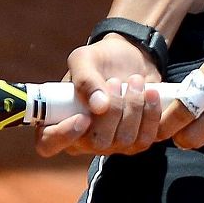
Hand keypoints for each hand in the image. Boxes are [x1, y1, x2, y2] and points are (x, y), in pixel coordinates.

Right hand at [33, 35, 164, 157]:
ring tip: (136, 80)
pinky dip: (153, 114)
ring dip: (134, 106)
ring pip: (126, 140)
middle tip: (116, 81)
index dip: (64, 136)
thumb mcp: (85, 59)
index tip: (83, 116)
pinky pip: (149, 138)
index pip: (49, 144)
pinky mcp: (139, 140)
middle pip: (97, 143)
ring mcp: (114, 144)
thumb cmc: (100, 60)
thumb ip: (84, 79)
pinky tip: (151, 92)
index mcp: (60, 120)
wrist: (130, 58)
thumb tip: (98, 106)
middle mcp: (85, 140)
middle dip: (112, 110)